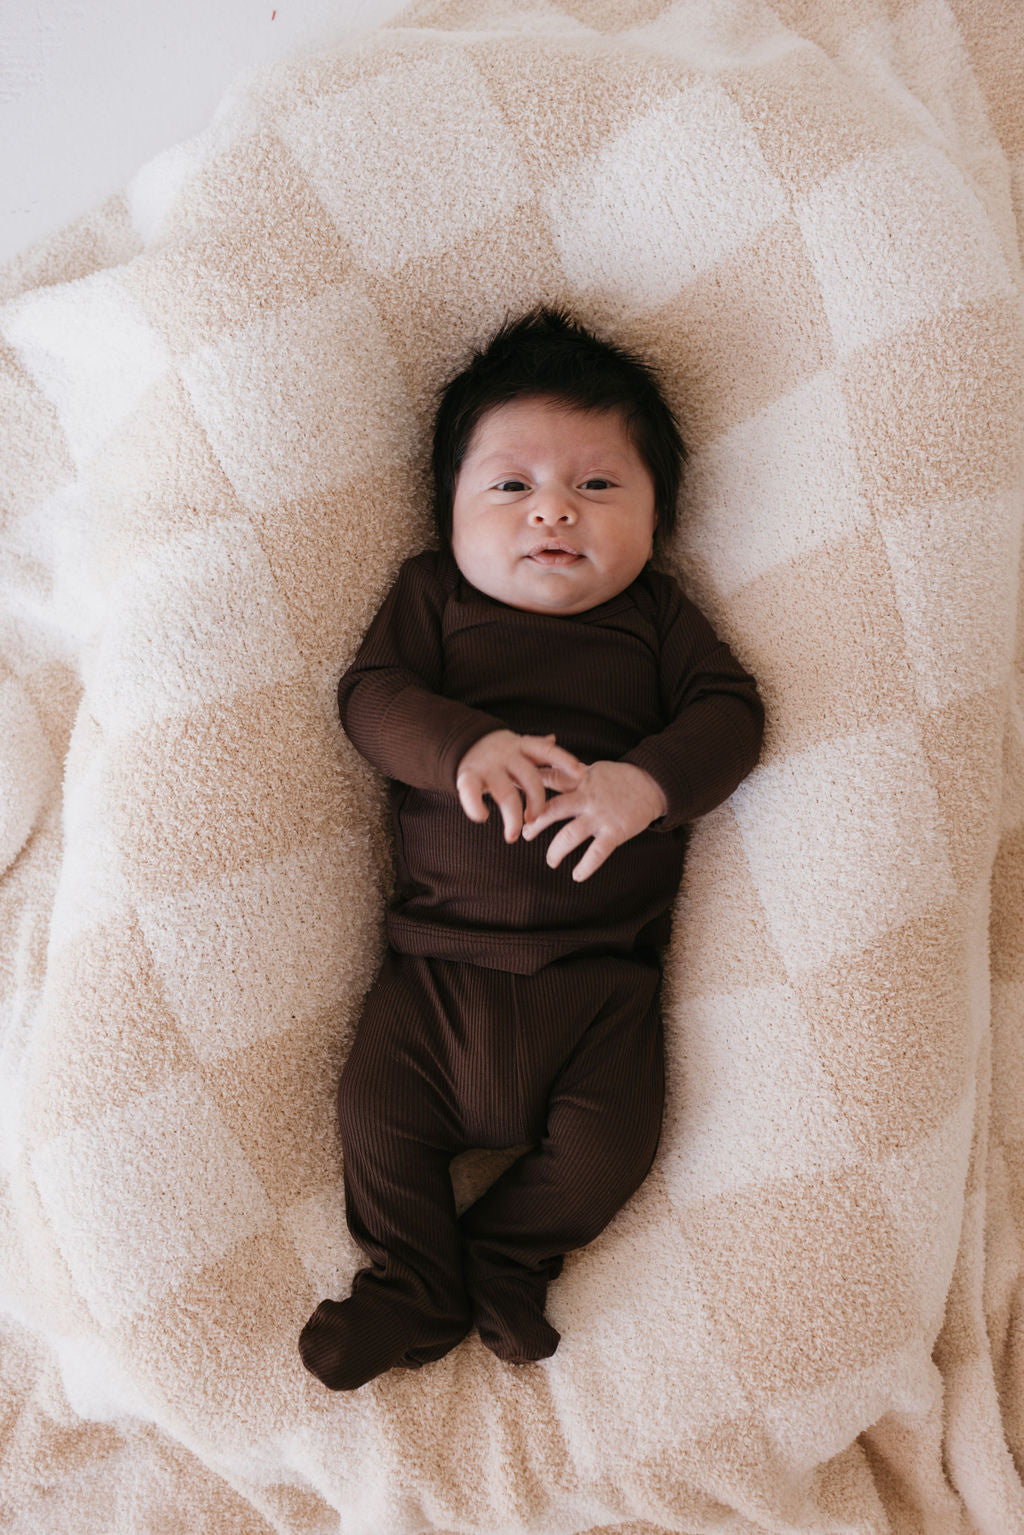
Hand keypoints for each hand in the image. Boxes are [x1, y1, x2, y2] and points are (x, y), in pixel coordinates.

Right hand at [456, 731, 585, 842]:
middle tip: (536, 820)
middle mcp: (506, 755)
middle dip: (537, 802)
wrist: (459, 743)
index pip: (546, 750)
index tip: (581, 775)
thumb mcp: (517, 747)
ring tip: (513, 835)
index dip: (564, 761)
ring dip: (512, 816)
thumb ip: (536, 748)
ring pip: (506, 793)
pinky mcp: (466, 777)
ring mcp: (487, 767)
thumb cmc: (495, 753)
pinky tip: (483, 817)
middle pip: (530, 778)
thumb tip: (554, 739)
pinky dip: (476, 808)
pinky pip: (472, 794)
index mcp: (521, 746)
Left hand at [521, 760, 666, 880]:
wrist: (652, 783)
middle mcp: (585, 797)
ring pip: (569, 835)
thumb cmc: (618, 778)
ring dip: (555, 851)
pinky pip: (596, 853)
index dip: (527, 787)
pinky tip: (576, 876)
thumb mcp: (592, 770)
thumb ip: (568, 775)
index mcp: (578, 780)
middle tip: (524, 833)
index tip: (512, 796)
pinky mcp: (615, 831)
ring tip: (551, 861)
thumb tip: (540, 774)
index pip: (546, 780)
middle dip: (534, 823)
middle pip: (551, 810)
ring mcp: (600, 815)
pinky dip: (585, 867)